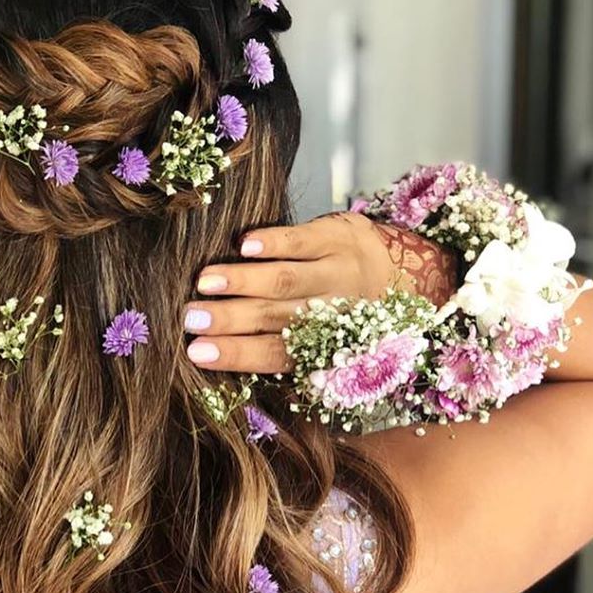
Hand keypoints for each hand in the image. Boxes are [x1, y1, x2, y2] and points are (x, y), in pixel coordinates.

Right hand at [184, 212, 458, 373]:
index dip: (236, 353)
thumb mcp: (325, 342)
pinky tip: (246, 245)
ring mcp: (338, 273)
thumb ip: (281, 350)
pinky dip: (277, 242)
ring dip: (243, 280)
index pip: (274, 354)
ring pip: (287, 280)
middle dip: (230, 318)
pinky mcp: (339, 237)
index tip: (196, 352)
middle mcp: (333, 314)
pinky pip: (307, 240)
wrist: (403, 271)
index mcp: (324, 347)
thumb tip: (214, 355)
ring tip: (204, 282)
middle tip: (189, 318)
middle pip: (276, 318)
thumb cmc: (345, 316)